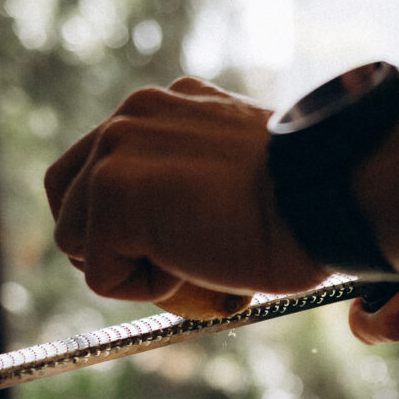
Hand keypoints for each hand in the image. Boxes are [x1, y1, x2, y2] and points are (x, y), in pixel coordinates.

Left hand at [44, 77, 328, 301]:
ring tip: (198, 260)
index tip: (173, 249)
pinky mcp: (115, 191)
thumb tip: (175, 234)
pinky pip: (101, 274)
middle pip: (68, 202)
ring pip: (78, 243)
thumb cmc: (307, 207)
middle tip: (174, 266)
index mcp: (164, 109)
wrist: (330, 198)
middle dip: (107, 248)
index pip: (98, 173)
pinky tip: (202, 264)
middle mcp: (133, 115)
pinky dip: (150, 289)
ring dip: (135, 270)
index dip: (120, 227)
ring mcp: (118, 148)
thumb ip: (192, 187)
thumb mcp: (241, 184)